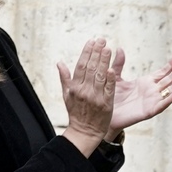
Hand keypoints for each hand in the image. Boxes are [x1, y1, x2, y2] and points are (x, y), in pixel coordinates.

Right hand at [58, 38, 114, 155]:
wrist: (84, 131)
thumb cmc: (76, 112)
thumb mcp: (67, 95)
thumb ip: (65, 78)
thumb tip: (59, 63)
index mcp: (75, 87)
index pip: (81, 65)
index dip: (87, 52)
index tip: (92, 41)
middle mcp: (84, 91)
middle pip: (91, 68)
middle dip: (96, 52)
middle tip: (102, 40)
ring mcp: (95, 97)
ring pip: (100, 76)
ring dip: (104, 61)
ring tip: (108, 48)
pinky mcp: (106, 104)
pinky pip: (108, 89)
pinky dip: (110, 79)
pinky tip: (112, 69)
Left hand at [110, 52, 171, 133]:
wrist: (105, 115)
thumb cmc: (111, 98)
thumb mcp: (115, 77)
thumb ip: (118, 64)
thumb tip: (119, 48)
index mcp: (146, 83)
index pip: (163, 72)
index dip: (171, 64)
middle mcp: (152, 91)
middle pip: (170, 79)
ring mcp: (152, 101)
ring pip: (169, 90)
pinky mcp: (148, 111)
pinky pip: (161, 105)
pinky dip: (169, 100)